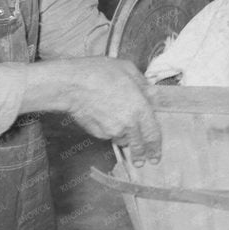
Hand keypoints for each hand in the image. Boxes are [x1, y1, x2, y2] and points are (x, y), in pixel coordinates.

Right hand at [24, 58, 162, 164]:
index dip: (156, 147)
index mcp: (140, 108)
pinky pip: (109, 134)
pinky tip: (104, 116)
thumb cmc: (98, 73)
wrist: (72, 85)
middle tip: (142, 161)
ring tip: (118, 124)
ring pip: (123, 139)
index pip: (153, 134)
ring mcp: (112, 130)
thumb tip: (148, 90)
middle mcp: (128, 124)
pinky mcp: (98, 133)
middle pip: (138, 145)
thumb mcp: (127, 68)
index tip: (156, 155)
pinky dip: (109, 130)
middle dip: (141, 155)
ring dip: (124, 137)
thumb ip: (141, 82)